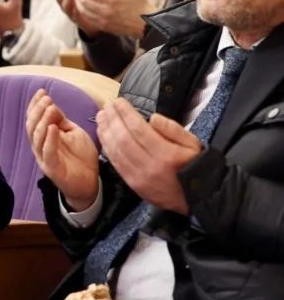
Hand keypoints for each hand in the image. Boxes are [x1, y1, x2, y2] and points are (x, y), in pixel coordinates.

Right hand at [26, 89, 99, 210]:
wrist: (90, 183)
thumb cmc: (80, 157)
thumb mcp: (73, 133)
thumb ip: (61, 121)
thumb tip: (52, 105)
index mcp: (44, 137)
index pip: (34, 118)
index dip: (35, 105)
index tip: (41, 91)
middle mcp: (40, 147)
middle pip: (32, 126)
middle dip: (38, 110)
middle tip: (47, 99)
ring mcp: (44, 158)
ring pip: (36, 138)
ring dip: (42, 121)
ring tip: (51, 108)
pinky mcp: (52, 169)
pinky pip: (47, 152)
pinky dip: (49, 139)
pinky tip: (53, 127)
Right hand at [49, 0, 101, 37]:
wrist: (101, 23)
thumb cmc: (91, 5)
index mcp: (67, 0)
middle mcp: (68, 8)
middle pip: (59, 0)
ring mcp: (73, 16)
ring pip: (66, 8)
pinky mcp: (81, 22)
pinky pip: (76, 17)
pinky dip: (75, 11)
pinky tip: (78, 4)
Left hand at [72, 0, 152, 38]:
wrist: (145, 24)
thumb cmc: (140, 3)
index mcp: (114, 0)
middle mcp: (107, 11)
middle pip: (85, 1)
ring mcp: (104, 20)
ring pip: (84, 11)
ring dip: (78, 3)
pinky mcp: (104, 27)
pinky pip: (88, 19)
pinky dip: (82, 12)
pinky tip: (82, 6)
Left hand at [97, 99, 200, 214]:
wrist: (197, 198)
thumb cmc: (195, 166)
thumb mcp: (193, 144)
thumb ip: (173, 129)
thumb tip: (152, 118)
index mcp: (166, 155)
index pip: (139, 129)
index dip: (126, 113)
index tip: (119, 102)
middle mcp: (149, 166)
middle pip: (123, 139)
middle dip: (113, 120)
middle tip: (107, 105)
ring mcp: (138, 177)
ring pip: (116, 151)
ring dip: (106, 131)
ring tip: (101, 116)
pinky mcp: (132, 184)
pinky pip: (115, 162)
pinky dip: (107, 147)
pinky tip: (103, 135)